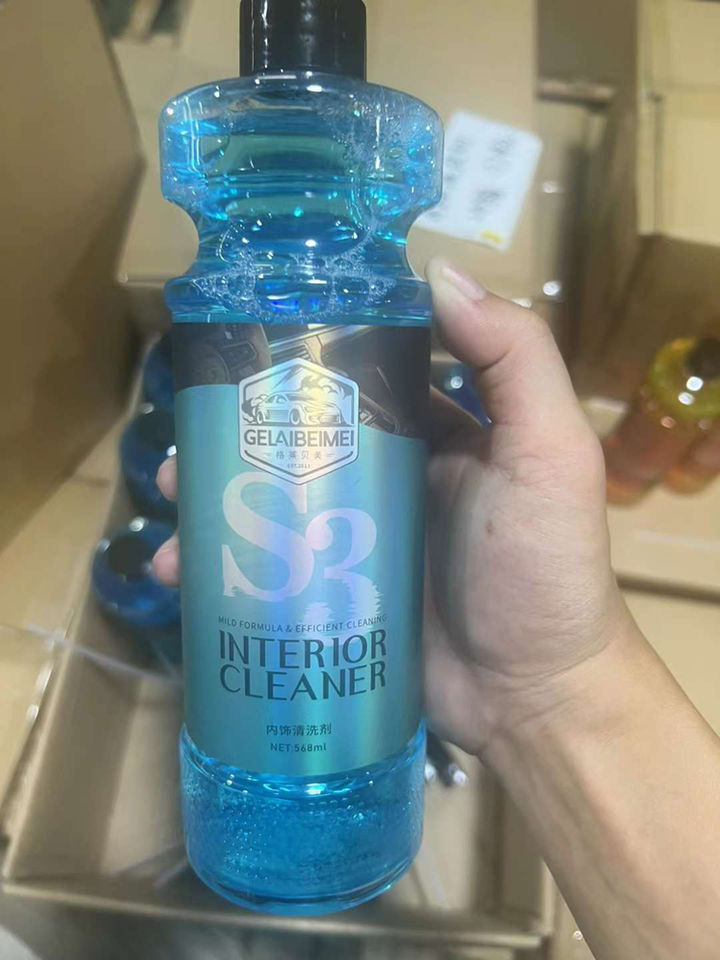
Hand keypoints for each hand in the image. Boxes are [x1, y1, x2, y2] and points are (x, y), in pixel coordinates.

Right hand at [153, 259, 631, 757]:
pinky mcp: (334, 600)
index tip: (246, 346)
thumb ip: (514, 358)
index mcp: (438, 433)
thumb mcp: (550, 453)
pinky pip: (269, 573)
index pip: (365, 375)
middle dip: (241, 432)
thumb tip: (438, 271)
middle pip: (302, 438)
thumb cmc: (545, 569)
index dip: (308, 357)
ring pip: (273, 504)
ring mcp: (357, 542)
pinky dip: (223, 570)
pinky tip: (182, 573)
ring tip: (171, 498)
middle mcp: (394, 479)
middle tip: (188, 435)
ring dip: (218, 496)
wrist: (534, 699)